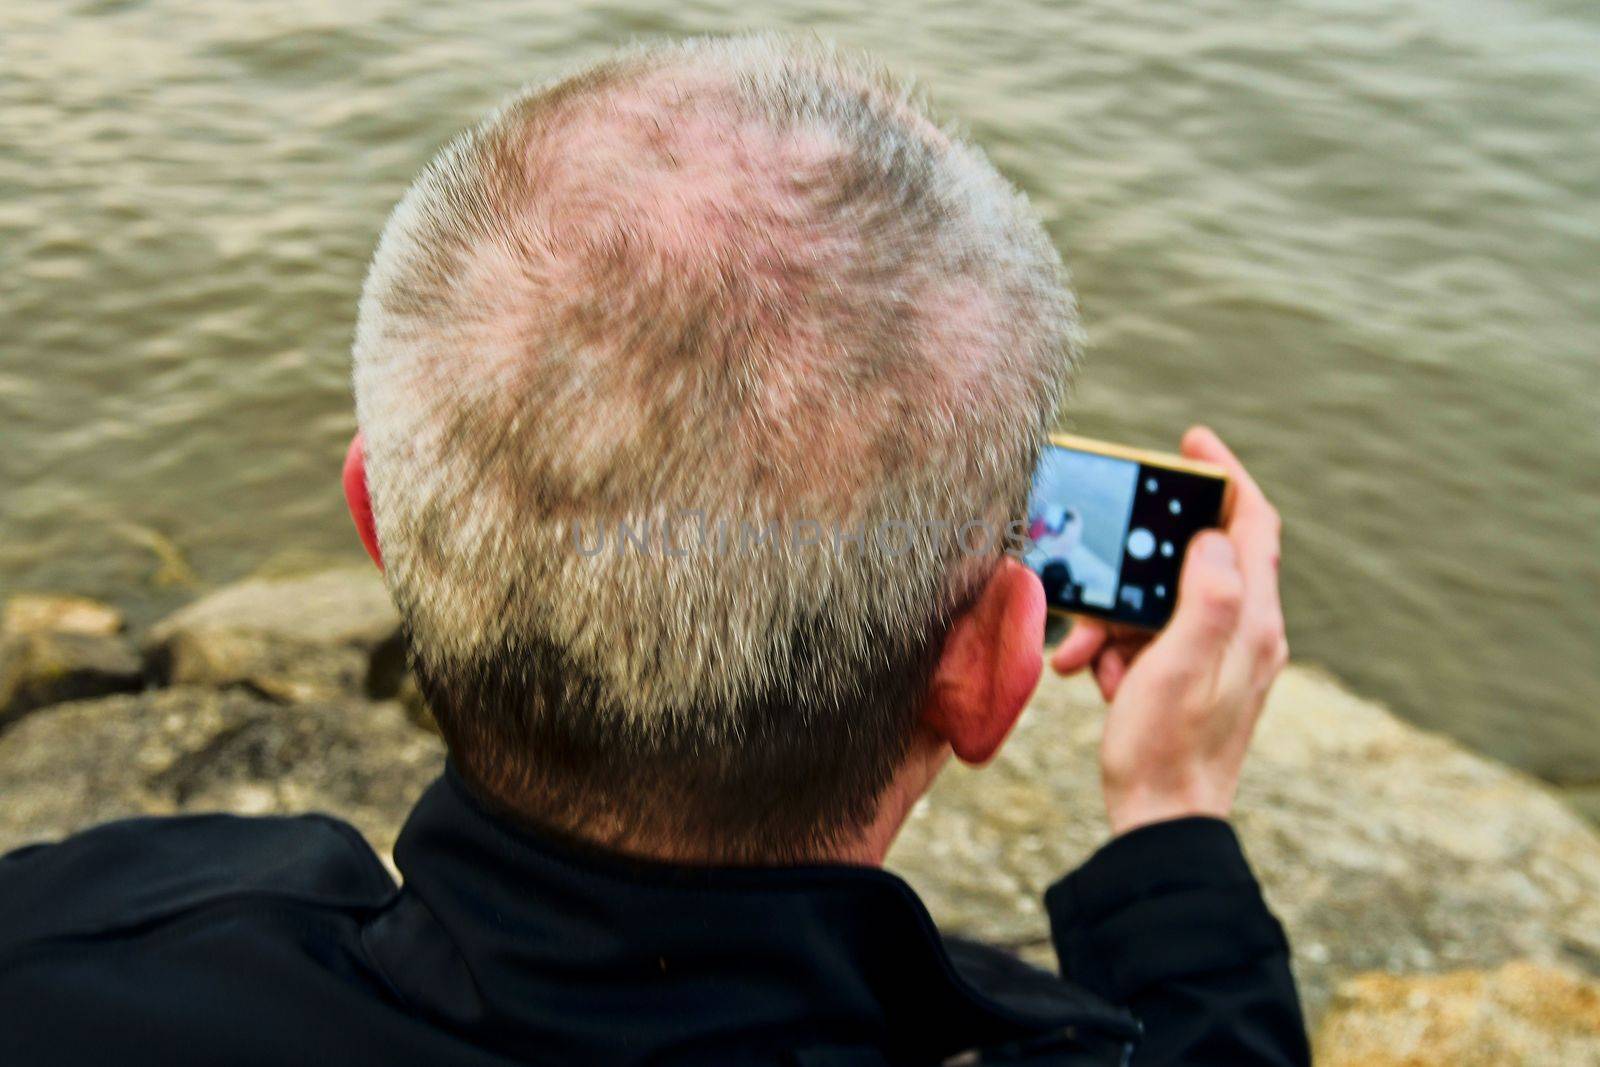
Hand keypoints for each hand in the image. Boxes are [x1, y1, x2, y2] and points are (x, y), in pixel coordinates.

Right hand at [1050, 426, 1286, 835]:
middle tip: (1102, 572)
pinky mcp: (1191, 679)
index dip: (1226, 475)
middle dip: (1140, 567)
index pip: (1254, 524)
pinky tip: (1093, 677)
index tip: (1191, 442)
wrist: (1159, 824)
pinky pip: (1150, 640)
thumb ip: (1207, 597)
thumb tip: (1214, 539)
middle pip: (1197, 561)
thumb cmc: (1166, 751)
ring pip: (1162, 604)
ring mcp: (1219, 657)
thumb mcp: (1180, 666)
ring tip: (1084, 654)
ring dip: (1115, 620)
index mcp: (1253, 622)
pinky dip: (1116, 649)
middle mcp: (1246, 633)